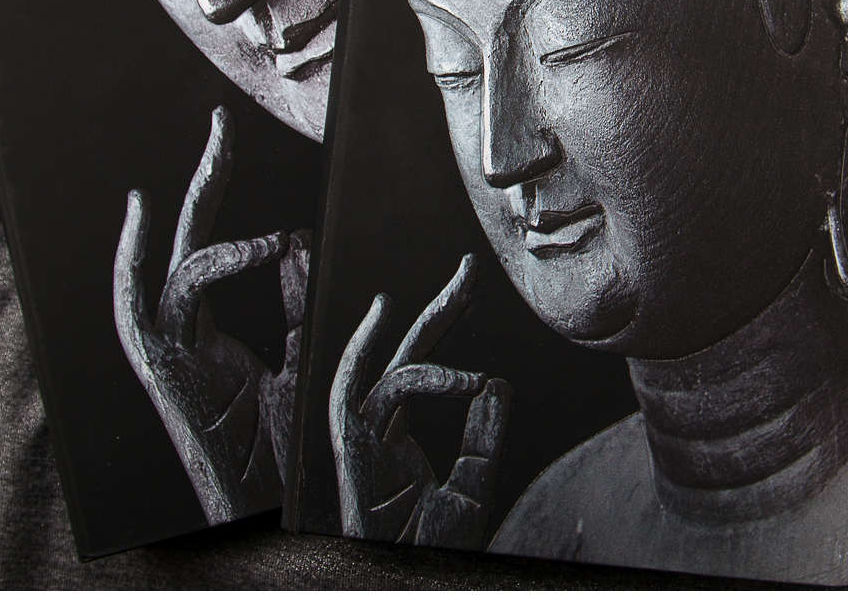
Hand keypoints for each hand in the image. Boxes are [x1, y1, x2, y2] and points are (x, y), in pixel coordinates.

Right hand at [113, 104, 309, 524]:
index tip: (230, 146)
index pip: (207, 244)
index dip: (215, 196)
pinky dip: (211, 265)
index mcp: (205, 326)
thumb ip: (298, 300)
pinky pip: (171, 305)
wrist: (258, 508)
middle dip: (203, 178)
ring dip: (200, 217)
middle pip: (183, 237)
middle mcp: (180, 330)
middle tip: (221, 120)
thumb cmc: (274, 447)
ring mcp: (168, 350)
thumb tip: (298, 238)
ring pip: (167, 267)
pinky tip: (258, 244)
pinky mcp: (166, 374)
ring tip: (245, 185)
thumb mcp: (298, 355)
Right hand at [330, 254, 511, 549]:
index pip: (420, 366)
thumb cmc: (432, 554)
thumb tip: (497, 382)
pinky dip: (393, 368)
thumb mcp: (471, 491)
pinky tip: (432, 351)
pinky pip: (364, 399)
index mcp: (396, 442)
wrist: (410, 589)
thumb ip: (482, 440)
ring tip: (464, 296)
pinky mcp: (350, 458)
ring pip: (386, 371)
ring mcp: (361, 444)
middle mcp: (376, 434)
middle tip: (469, 269)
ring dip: (423, 330)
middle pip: (405, 355)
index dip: (444, 325)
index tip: (472, 289)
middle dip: (438, 309)